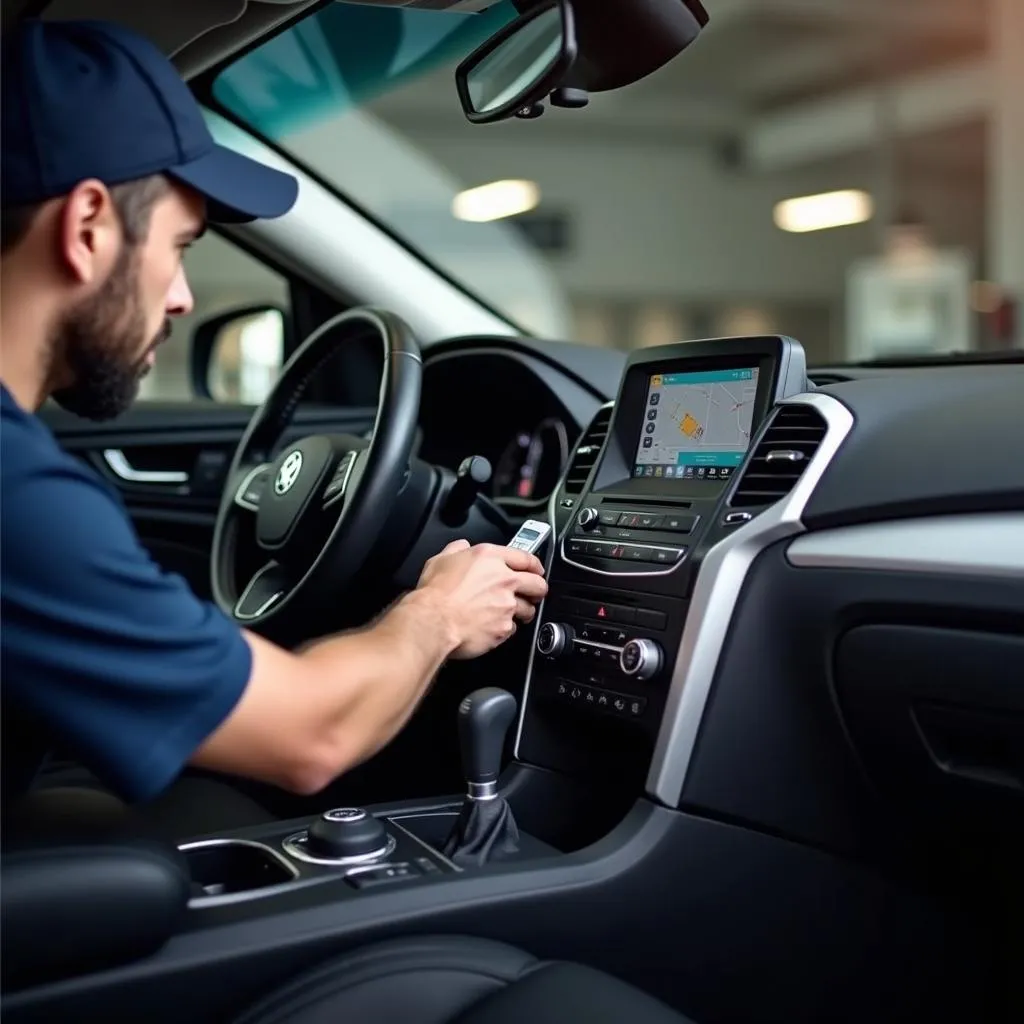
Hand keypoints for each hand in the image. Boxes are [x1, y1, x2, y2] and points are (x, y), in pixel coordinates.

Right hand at [416, 540, 547, 659]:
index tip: (536, 570)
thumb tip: (461, 547)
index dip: (533, 564)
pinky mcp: (504, 628)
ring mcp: (507, 605)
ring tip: (511, 614)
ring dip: (523, 612)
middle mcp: (504, 580)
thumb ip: (456, 550)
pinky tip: (493, 627)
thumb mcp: (440, 560)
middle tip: (532, 594)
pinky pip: (512, 629)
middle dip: (537, 589)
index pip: (525, 557)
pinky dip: (505, 629)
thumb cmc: (434, 594)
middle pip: (537, 584)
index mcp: (490, 558)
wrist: (432, 622)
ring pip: (528, 609)